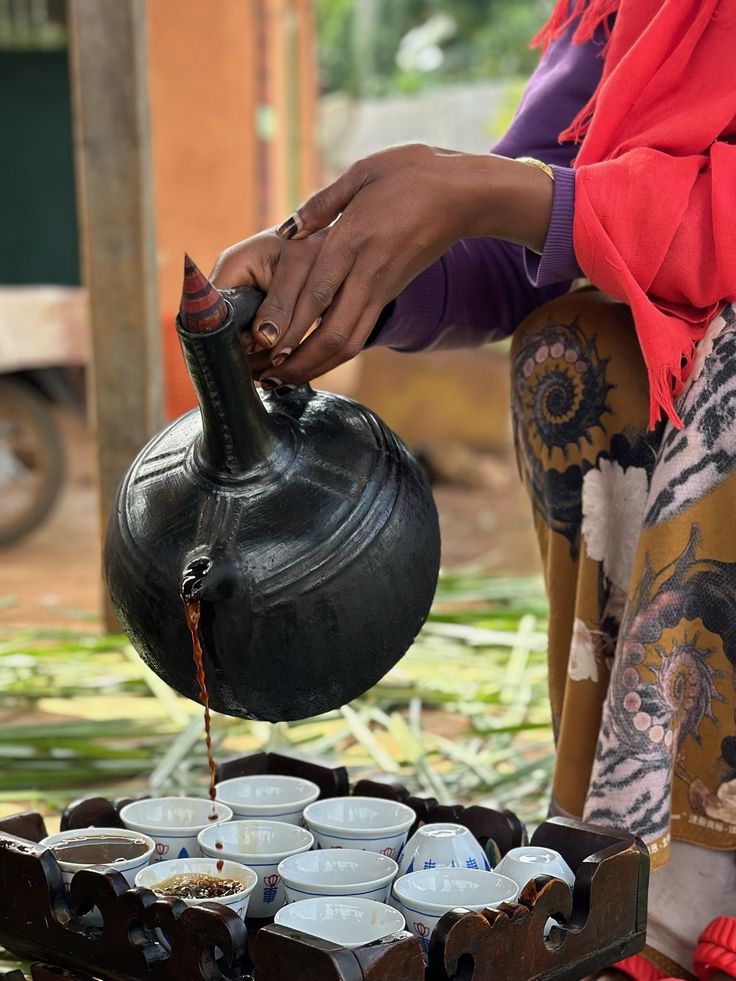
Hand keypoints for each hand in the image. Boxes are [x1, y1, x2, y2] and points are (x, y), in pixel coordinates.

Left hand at [212, 144, 552, 387]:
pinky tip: (312, 363)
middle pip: (332, 331)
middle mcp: (367, 270)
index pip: (317, 291)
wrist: (465, 195)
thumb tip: (289, 228)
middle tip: (268, 379)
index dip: (289, 324)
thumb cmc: (413, 174)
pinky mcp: (390, 294)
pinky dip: (334, 355)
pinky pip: (360, 333)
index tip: (263, 345)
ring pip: (348, 341)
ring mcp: (382, 287)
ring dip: (316, 366)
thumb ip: (322, 202)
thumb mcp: (364, 172)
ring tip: (284, 380)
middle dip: (299, 361)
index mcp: (355, 237)